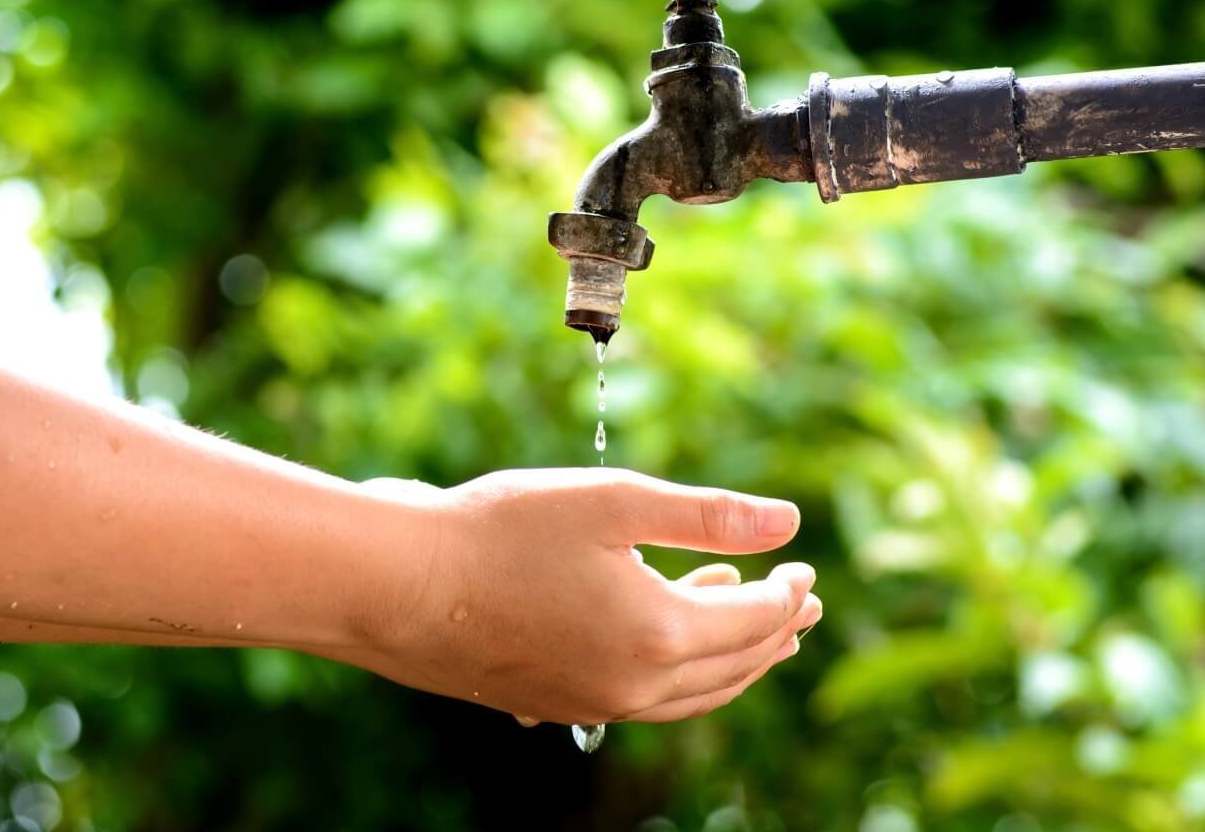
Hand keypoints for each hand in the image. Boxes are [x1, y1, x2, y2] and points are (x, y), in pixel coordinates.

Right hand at [373, 467, 819, 724]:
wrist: (400, 587)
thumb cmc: (500, 531)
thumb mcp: (613, 502)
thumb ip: (707, 516)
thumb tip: (789, 522)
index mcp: (658, 634)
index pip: (754, 621)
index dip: (786, 591)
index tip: (803, 564)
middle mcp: (635, 686)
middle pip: (732, 667)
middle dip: (775, 632)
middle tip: (801, 603)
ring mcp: (594, 703)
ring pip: (691, 692)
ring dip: (732, 658)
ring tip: (751, 625)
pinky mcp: (557, 703)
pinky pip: (645, 698)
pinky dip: (678, 671)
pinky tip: (665, 635)